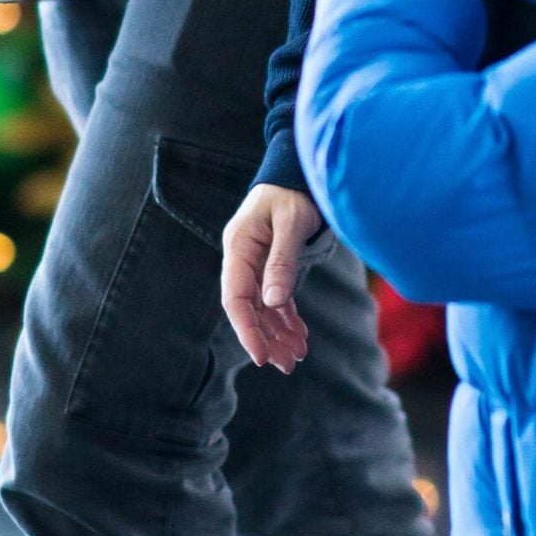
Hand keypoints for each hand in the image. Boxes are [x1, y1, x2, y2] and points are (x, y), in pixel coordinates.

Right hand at [222, 184, 320, 370]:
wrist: (299, 170)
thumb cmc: (294, 191)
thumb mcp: (291, 223)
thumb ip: (282, 261)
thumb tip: (273, 302)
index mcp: (239, 247)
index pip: (235, 297)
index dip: (246, 329)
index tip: (261, 357)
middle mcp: (242, 258)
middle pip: (248, 308)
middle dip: (265, 339)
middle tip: (287, 365)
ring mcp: (255, 262)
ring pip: (262, 308)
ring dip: (277, 333)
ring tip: (296, 356)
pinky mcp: (270, 264)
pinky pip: (275, 298)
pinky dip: (286, 318)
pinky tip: (300, 336)